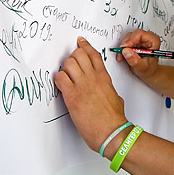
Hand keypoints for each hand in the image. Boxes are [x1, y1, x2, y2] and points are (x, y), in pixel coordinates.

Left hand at [55, 37, 127, 152]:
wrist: (111, 132)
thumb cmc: (114, 119)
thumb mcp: (115, 96)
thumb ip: (106, 87)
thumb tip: (102, 87)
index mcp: (104, 77)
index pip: (93, 54)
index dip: (85, 46)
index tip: (80, 41)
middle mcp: (93, 78)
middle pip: (79, 55)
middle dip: (73, 57)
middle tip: (71, 65)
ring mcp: (82, 86)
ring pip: (68, 63)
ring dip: (65, 68)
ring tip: (66, 77)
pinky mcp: (72, 96)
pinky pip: (60, 78)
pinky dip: (58, 80)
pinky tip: (61, 86)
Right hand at [115, 29, 161, 82]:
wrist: (148, 72)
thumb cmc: (149, 69)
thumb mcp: (143, 67)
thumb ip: (135, 60)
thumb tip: (127, 52)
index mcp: (153, 41)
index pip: (140, 34)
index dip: (131, 40)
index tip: (125, 48)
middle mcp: (147, 38)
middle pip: (132, 35)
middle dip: (125, 45)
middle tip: (122, 54)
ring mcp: (140, 39)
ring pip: (128, 38)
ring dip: (123, 47)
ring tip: (123, 56)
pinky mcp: (135, 42)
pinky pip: (126, 42)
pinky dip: (123, 49)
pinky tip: (123, 55)